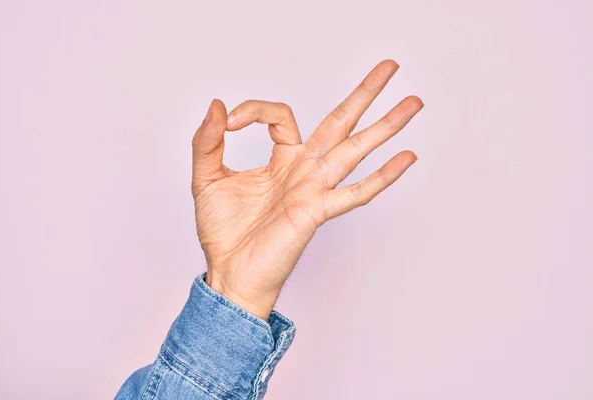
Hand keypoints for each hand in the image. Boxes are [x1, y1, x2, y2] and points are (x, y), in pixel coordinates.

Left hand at [191, 59, 422, 319]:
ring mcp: (314, 189)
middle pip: (340, 122)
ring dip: (386, 126)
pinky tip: (407, 157)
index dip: (255, 109)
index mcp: (282, 159)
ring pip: (356, 150)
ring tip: (414, 103)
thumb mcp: (206, 177)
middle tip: (389, 66)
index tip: (229, 121)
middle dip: (365, 94)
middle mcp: (304, 170)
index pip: (281, 115)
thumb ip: (207, 141)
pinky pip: (356, 192)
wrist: (229, 273)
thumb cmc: (224, 233)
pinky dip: (383, 176)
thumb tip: (217, 105)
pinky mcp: (317, 212)